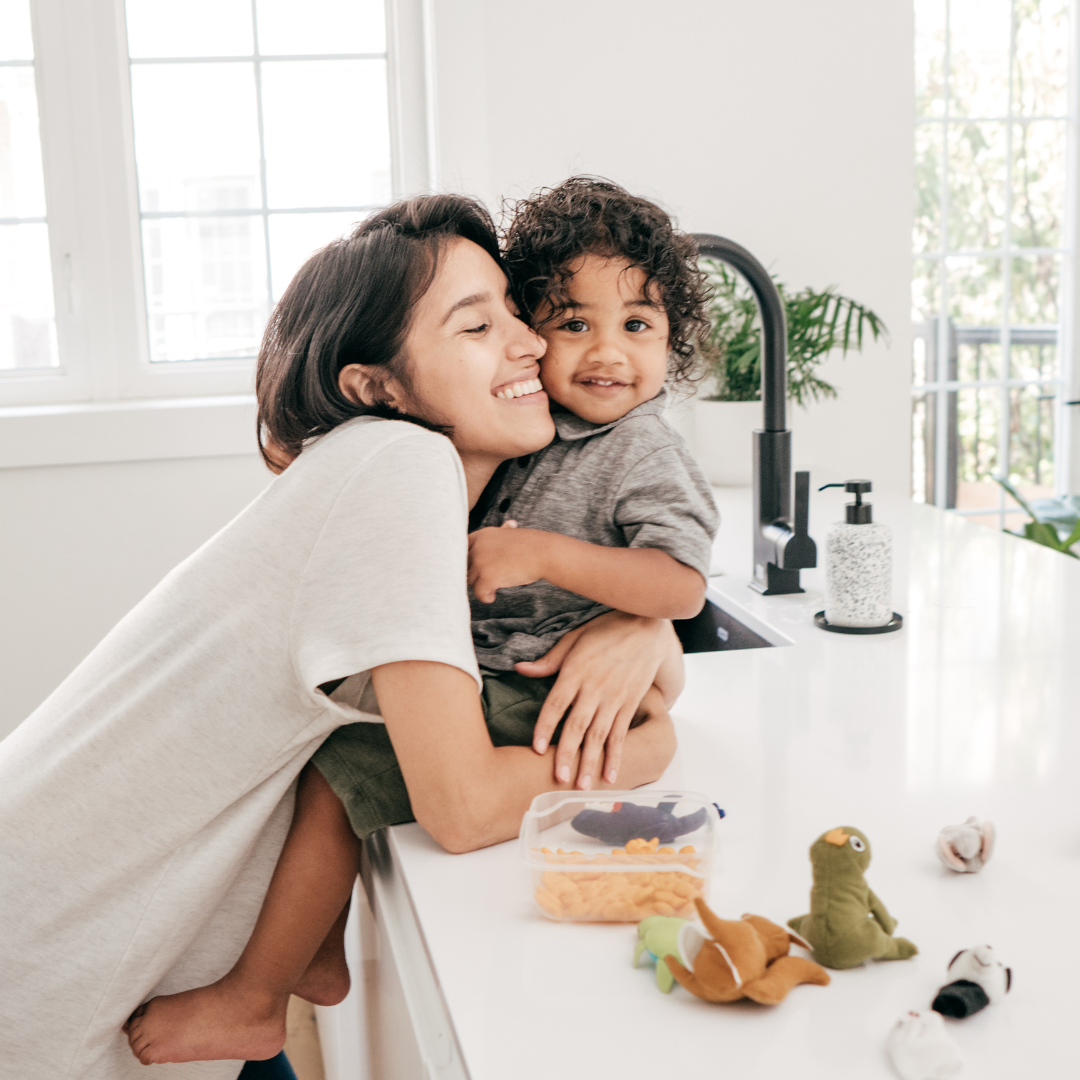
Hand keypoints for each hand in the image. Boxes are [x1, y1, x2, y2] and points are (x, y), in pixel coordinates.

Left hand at [468, 521, 551, 602]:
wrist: (544, 553)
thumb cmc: (533, 545)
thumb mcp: (514, 533)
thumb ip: (504, 532)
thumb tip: (508, 524)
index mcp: (482, 535)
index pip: (461, 550)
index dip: (467, 561)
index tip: (475, 568)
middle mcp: (477, 547)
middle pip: (464, 566)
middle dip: (473, 575)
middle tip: (485, 580)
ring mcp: (481, 562)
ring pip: (470, 581)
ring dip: (480, 586)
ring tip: (492, 588)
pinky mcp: (487, 577)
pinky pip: (478, 593)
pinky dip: (485, 597)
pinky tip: (493, 597)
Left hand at [515, 611, 680, 789]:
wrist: (648, 627)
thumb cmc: (606, 629)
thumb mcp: (574, 638)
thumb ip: (549, 660)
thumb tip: (520, 669)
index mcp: (577, 671)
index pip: (557, 703)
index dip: (546, 726)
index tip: (537, 748)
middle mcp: (595, 687)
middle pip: (578, 725)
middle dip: (568, 754)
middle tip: (559, 780)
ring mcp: (615, 697)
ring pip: (600, 735)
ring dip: (591, 762)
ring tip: (583, 786)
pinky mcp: (630, 703)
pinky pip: (621, 733)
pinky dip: (616, 755)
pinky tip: (611, 775)